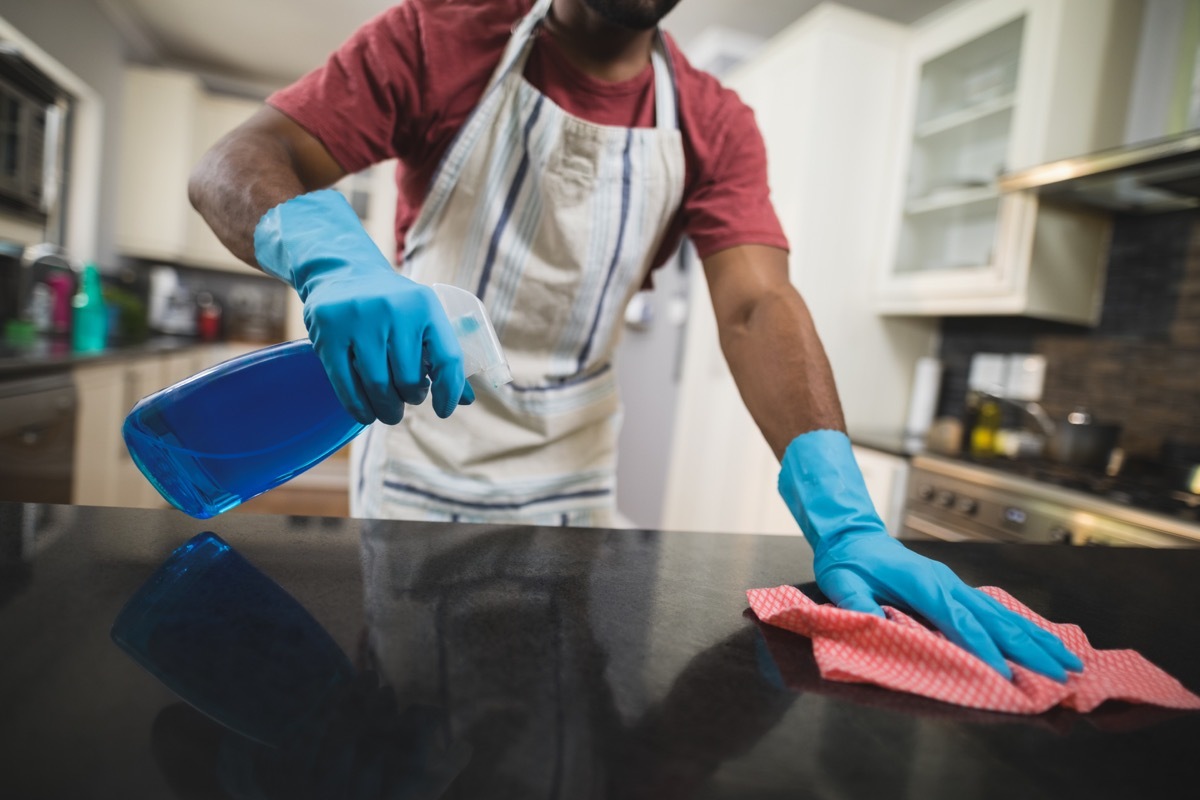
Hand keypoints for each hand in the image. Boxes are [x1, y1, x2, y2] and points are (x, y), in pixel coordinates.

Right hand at [254, 190, 473, 424]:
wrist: (342, 271)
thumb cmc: (392, 305)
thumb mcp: (422, 317)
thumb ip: (443, 355)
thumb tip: (466, 400)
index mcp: (425, 306)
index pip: (448, 358)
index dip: (449, 391)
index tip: (443, 410)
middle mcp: (393, 309)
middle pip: (408, 379)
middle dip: (410, 399)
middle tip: (407, 400)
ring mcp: (358, 320)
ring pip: (377, 386)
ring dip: (386, 409)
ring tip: (388, 410)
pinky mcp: (328, 334)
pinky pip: (346, 386)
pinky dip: (359, 408)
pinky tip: (366, 413)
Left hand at [778, 430, 1083, 681]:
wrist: (854, 535)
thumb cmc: (848, 562)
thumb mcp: (842, 582)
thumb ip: (856, 604)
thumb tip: (870, 622)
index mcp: (924, 585)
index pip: (959, 623)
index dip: (983, 651)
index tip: (1006, 678)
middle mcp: (948, 584)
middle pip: (996, 620)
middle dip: (1030, 650)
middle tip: (1062, 676)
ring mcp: (956, 585)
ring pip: (1004, 615)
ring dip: (1037, 639)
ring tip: (1069, 662)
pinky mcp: (956, 589)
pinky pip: (995, 610)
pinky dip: (1023, 627)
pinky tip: (1042, 641)